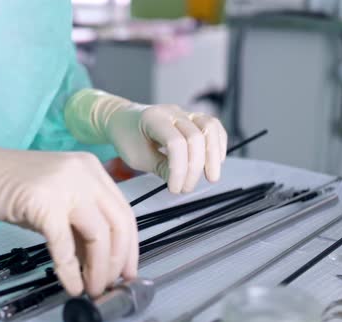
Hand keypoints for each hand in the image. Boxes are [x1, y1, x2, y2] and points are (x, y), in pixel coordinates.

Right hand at [0, 147, 137, 296]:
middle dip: (118, 261)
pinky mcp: (43, 202)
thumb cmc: (10, 187)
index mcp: (91, 169)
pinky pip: (65, 245)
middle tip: (111, 284)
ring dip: (98, 269)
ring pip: (98, 235)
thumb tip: (100, 260)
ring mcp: (64, 185)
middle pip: (118, 223)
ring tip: (92, 288)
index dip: (129, 246)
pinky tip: (71, 284)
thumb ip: (80, 224)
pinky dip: (70, 271)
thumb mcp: (56, 200)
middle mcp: (84, 172)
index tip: (128, 270)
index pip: (123, 211)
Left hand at [106, 105, 227, 193]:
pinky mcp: (193, 118)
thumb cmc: (127, 137)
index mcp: (153, 119)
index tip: (175, 188)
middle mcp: (172, 112)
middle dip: (194, 167)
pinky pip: (213, 126)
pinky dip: (218, 144)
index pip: (175, 144)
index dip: (179, 169)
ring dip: (213, 155)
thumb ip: (160, 167)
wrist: (122, 119)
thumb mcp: (137, 157)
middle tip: (187, 187)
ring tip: (211, 176)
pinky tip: (216, 161)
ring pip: (210, 127)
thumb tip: (181, 180)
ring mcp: (184, 112)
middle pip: (195, 137)